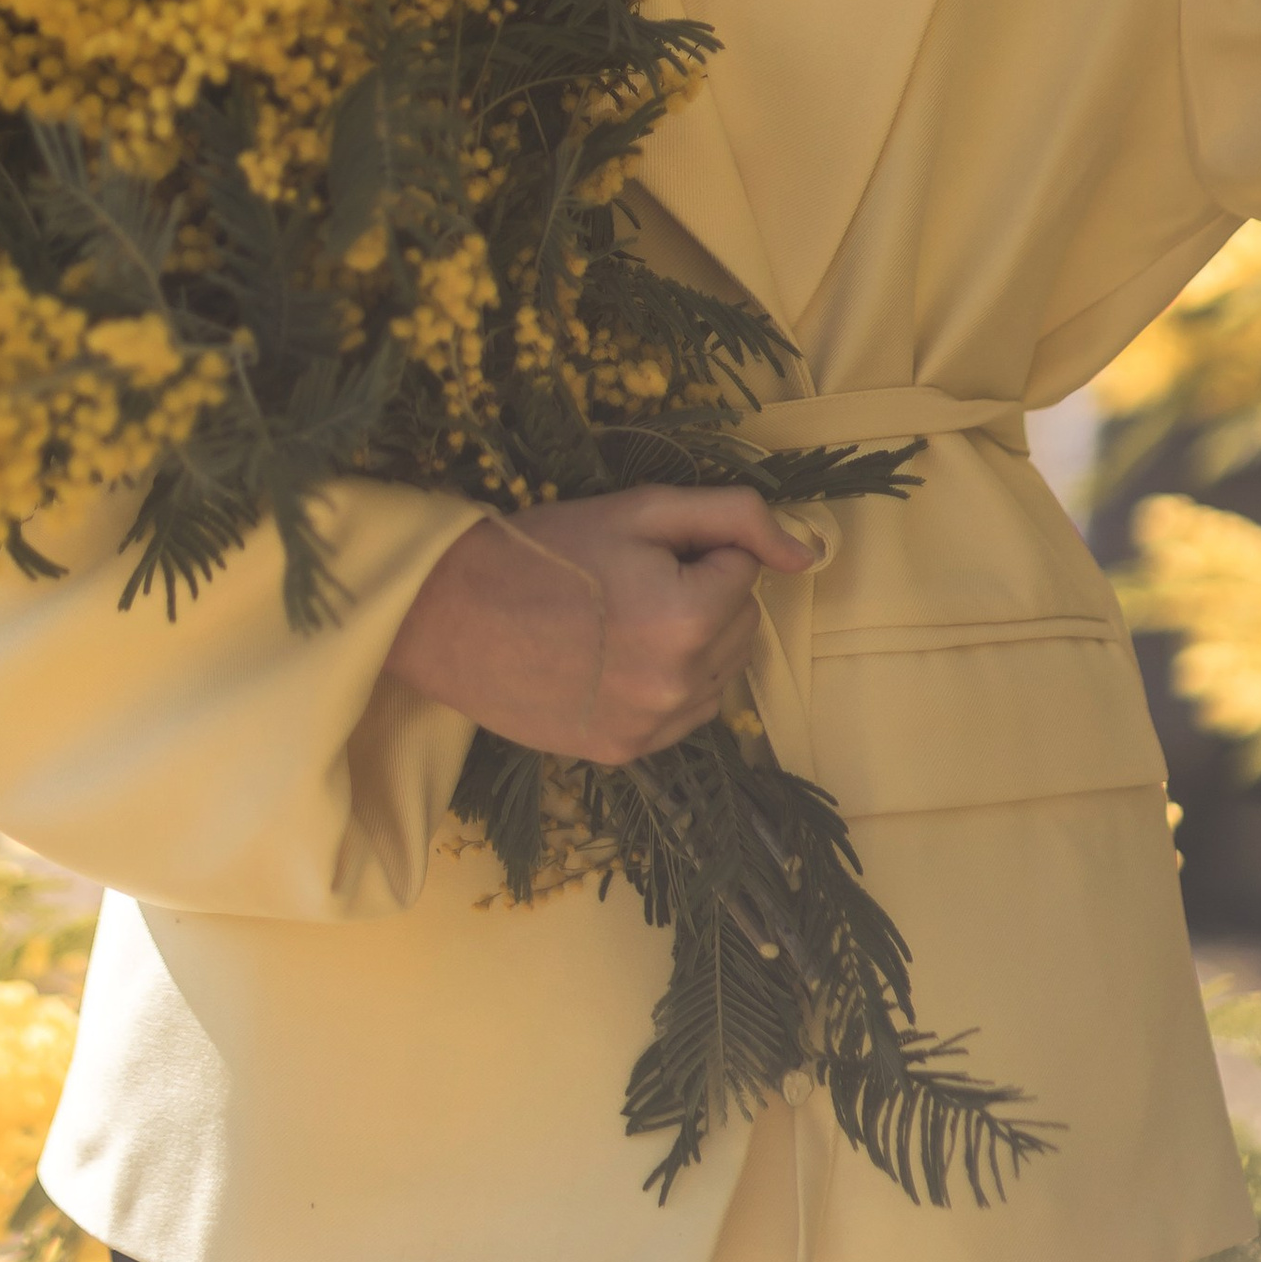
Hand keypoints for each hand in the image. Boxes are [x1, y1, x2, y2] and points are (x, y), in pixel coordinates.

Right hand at [381, 484, 818, 766]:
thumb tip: (810, 553)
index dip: (698, 551)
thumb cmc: (546, 549)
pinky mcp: (625, 753)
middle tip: (630, 580)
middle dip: (704, 595)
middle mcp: (679, 685)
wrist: (450, 614)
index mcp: (689, 618)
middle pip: (741, 625)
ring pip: (719, 673)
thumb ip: (734, 518)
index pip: (745, 570)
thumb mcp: (641, 509)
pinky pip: (685, 713)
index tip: (644, 551)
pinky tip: (614, 658)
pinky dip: (667, 683)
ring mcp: (652, 728)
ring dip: (692, 641)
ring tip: (621, 619)